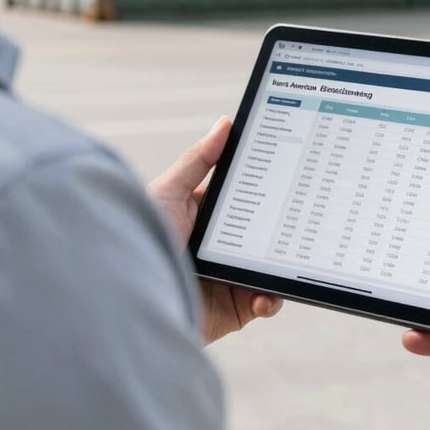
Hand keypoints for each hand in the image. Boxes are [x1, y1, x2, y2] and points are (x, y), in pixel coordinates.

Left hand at [148, 117, 282, 343]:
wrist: (127, 303)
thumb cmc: (137, 243)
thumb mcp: (168, 193)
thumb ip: (197, 160)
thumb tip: (225, 123)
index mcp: (205, 214)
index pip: (244, 194)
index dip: (266, 183)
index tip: (290, 168)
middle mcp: (221, 244)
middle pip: (263, 228)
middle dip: (283, 221)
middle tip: (303, 210)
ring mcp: (231, 274)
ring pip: (271, 263)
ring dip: (284, 260)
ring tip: (288, 257)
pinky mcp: (236, 306)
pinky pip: (267, 299)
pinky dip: (273, 297)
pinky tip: (263, 295)